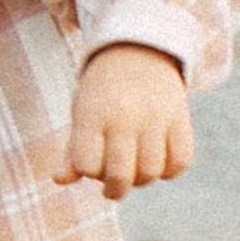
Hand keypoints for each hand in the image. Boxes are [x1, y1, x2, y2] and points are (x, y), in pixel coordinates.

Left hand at [57, 43, 191, 199]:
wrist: (138, 51)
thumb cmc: (103, 93)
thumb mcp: (82, 114)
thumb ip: (72, 151)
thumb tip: (58, 181)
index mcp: (92, 114)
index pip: (88, 166)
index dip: (90, 172)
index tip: (92, 163)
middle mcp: (124, 115)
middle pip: (121, 175)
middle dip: (115, 189)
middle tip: (113, 186)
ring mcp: (155, 116)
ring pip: (151, 172)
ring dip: (142, 179)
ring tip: (135, 167)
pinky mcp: (180, 116)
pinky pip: (180, 161)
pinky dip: (169, 170)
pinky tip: (158, 160)